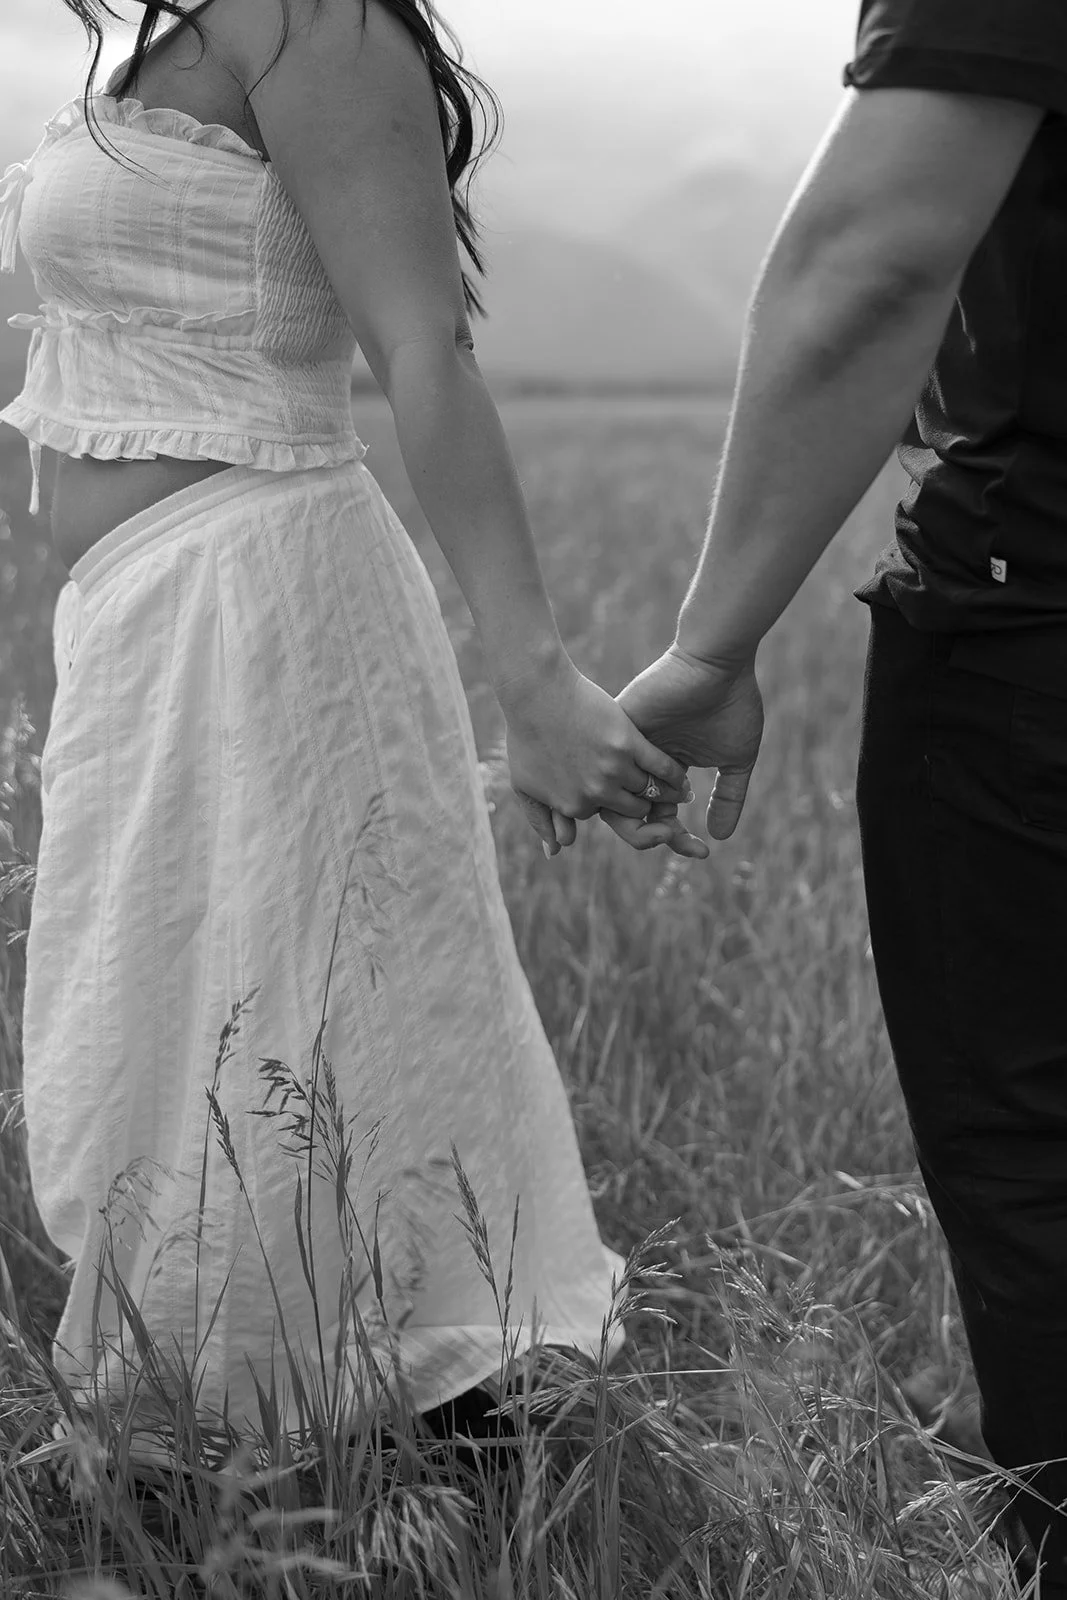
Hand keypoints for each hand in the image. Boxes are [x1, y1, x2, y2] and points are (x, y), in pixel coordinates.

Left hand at [499, 652, 693, 856]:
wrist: (537, 693)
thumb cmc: (527, 737)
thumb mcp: (525, 786)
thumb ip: (541, 821)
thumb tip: (555, 852)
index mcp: (574, 806)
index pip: (607, 815)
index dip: (613, 801)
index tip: (618, 791)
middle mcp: (596, 793)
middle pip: (634, 809)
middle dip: (641, 801)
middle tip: (653, 795)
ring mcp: (614, 769)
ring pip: (650, 790)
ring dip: (665, 792)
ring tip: (675, 789)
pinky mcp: (630, 743)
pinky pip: (663, 768)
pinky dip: (676, 776)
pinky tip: (682, 778)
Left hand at [598, 645, 763, 853]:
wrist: (718, 662)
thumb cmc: (731, 703)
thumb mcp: (736, 759)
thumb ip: (728, 798)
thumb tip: (719, 837)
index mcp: (662, 767)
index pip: (657, 813)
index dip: (676, 839)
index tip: (702, 853)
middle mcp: (639, 761)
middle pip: (633, 814)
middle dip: (659, 838)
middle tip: (684, 845)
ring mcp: (625, 749)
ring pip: (616, 801)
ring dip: (643, 826)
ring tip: (670, 832)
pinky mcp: (616, 732)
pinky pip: (607, 773)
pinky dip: (629, 798)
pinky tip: (653, 809)